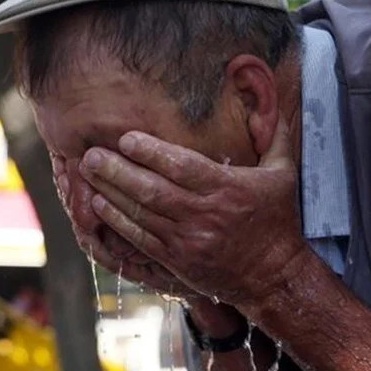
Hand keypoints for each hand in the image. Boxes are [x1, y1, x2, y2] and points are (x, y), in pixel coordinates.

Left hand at [78, 121, 305, 307]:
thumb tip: (268, 96)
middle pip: (152, 190)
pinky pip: (141, 240)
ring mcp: (188, 240)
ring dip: (111, 193)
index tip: (127, 138)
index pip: (182, 167)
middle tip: (91, 154)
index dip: (151, 152)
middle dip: (117, 171)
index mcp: (228, 189)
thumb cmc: (276, 219)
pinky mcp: (178, 261)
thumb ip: (274, 134)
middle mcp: (205, 214)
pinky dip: (117, 222)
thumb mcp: (283, 173)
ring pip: (142, 214)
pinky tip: (99, 205)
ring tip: (86, 175)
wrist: (273, 275)